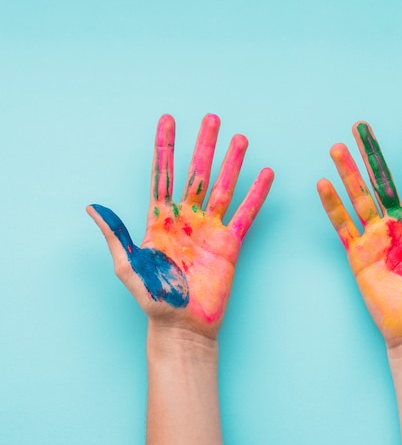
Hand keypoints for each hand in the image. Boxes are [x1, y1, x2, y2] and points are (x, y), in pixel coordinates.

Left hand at [88, 114, 273, 338]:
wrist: (182, 326)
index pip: (163, 175)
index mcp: (159, 220)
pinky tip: (264, 175)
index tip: (168, 120)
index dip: (165, 148)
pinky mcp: (230, 244)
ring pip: (223, 188)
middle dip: (204, 145)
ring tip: (241, 138)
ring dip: (232, 163)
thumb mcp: (128, 266)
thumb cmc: (153, 299)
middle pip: (196, 173)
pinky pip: (245, 215)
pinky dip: (256, 195)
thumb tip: (93, 207)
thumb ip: (116, 235)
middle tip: (212, 118)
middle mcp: (186, 219)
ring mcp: (210, 229)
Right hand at [317, 117, 401, 345]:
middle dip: (372, 153)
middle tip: (361, 126)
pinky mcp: (359, 254)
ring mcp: (376, 237)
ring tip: (337, 148)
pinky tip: (323, 185)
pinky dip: (333, 205)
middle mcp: (398, 224)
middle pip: (382, 180)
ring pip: (359, 197)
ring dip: (349, 173)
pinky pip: (343, 225)